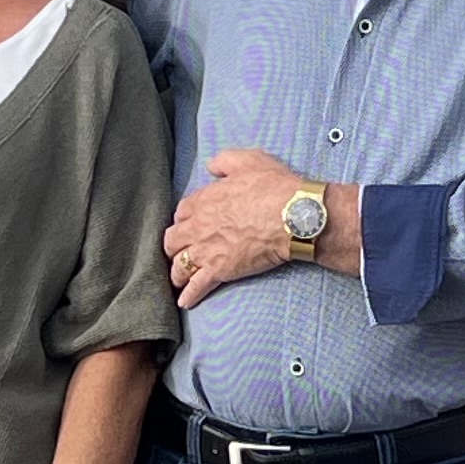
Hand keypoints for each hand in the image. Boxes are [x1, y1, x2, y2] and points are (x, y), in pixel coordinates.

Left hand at [165, 148, 338, 307]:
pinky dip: (188, 295)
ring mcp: (206, 250)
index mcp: (203, 200)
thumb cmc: (274, 187)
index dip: (184, 219)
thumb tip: (212, 167)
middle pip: (172, 240)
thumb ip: (225, 162)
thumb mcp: (248, 160)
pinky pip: (196, 286)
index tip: (189, 225)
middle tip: (179, 252)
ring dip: (178, 272)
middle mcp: (198, 226)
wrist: (291, 216)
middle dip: (174, 246)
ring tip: (179, 278)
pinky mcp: (219, 270)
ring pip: (180, 265)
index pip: (181, 212)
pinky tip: (184, 302)